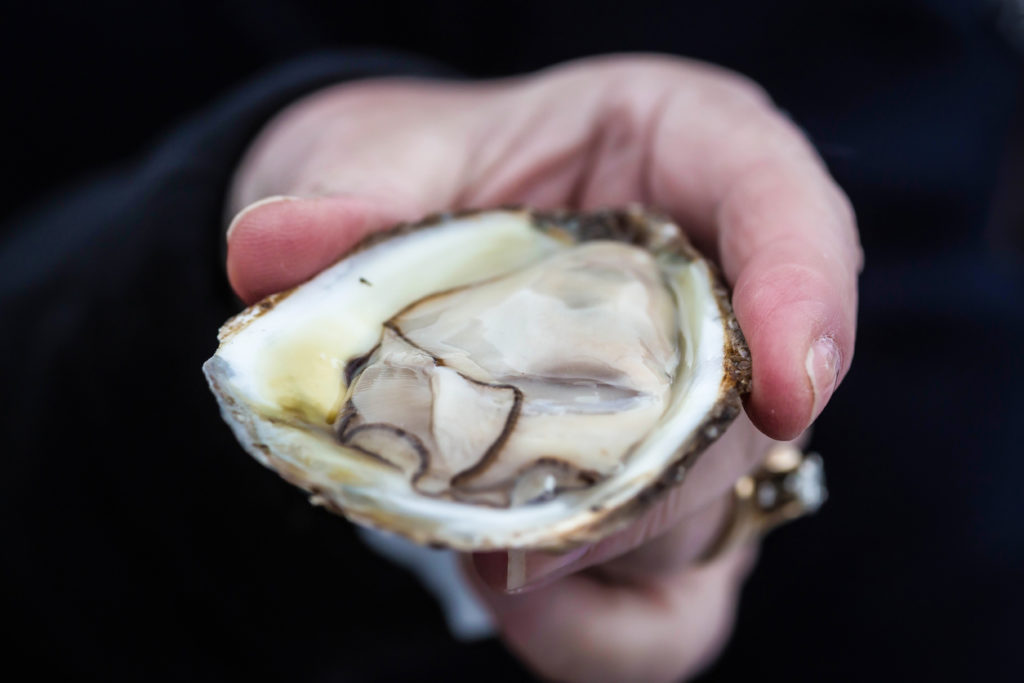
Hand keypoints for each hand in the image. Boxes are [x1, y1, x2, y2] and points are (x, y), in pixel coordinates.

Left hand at [226, 55, 859, 681]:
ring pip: (706, 517)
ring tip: (475, 547)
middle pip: (748, 404)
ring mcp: (699, 416)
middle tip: (512, 527)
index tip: (786, 386)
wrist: (404, 237)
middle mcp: (716, 293)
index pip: (790, 211)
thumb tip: (273, 249)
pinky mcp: (663, 509)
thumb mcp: (370, 153)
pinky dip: (591, 634)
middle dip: (644, 477)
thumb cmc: (416, 173)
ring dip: (591, 546)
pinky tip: (506, 591)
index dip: (808, 290)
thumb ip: (337, 194)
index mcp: (685, 157)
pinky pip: (670, 616)